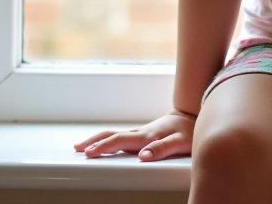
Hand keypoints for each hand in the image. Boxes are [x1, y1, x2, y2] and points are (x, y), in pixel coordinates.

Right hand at [74, 108, 197, 161]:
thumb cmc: (188, 130)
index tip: (90, 153)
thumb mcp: (180, 141)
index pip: (121, 141)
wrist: (193, 115)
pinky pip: (121, 136)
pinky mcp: (143, 134)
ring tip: (83, 146)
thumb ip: (162, 148)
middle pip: (112, 136)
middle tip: (77, 149)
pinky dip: (108, 139)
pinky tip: (103, 144)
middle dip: (94, 142)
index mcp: (147, 136)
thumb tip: (143, 157)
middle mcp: (141, 133)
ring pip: (115, 134)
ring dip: (98, 140)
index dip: (104, 147)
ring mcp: (140, 132)